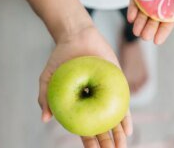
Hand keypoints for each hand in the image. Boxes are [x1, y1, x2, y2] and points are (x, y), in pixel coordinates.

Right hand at [38, 26, 132, 147]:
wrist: (76, 36)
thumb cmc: (60, 58)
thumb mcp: (47, 78)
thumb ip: (45, 97)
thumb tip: (45, 119)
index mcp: (79, 105)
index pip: (85, 128)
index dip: (89, 142)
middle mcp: (94, 102)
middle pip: (102, 126)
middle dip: (106, 142)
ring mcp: (106, 93)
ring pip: (114, 118)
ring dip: (118, 134)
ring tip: (121, 147)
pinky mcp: (116, 83)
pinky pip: (123, 103)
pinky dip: (126, 117)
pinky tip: (129, 129)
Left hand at [127, 0, 173, 44]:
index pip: (167, 21)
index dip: (162, 31)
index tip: (157, 41)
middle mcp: (161, 0)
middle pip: (153, 17)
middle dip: (148, 28)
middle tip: (145, 37)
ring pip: (143, 10)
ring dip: (139, 21)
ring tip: (136, 32)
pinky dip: (133, 7)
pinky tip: (131, 17)